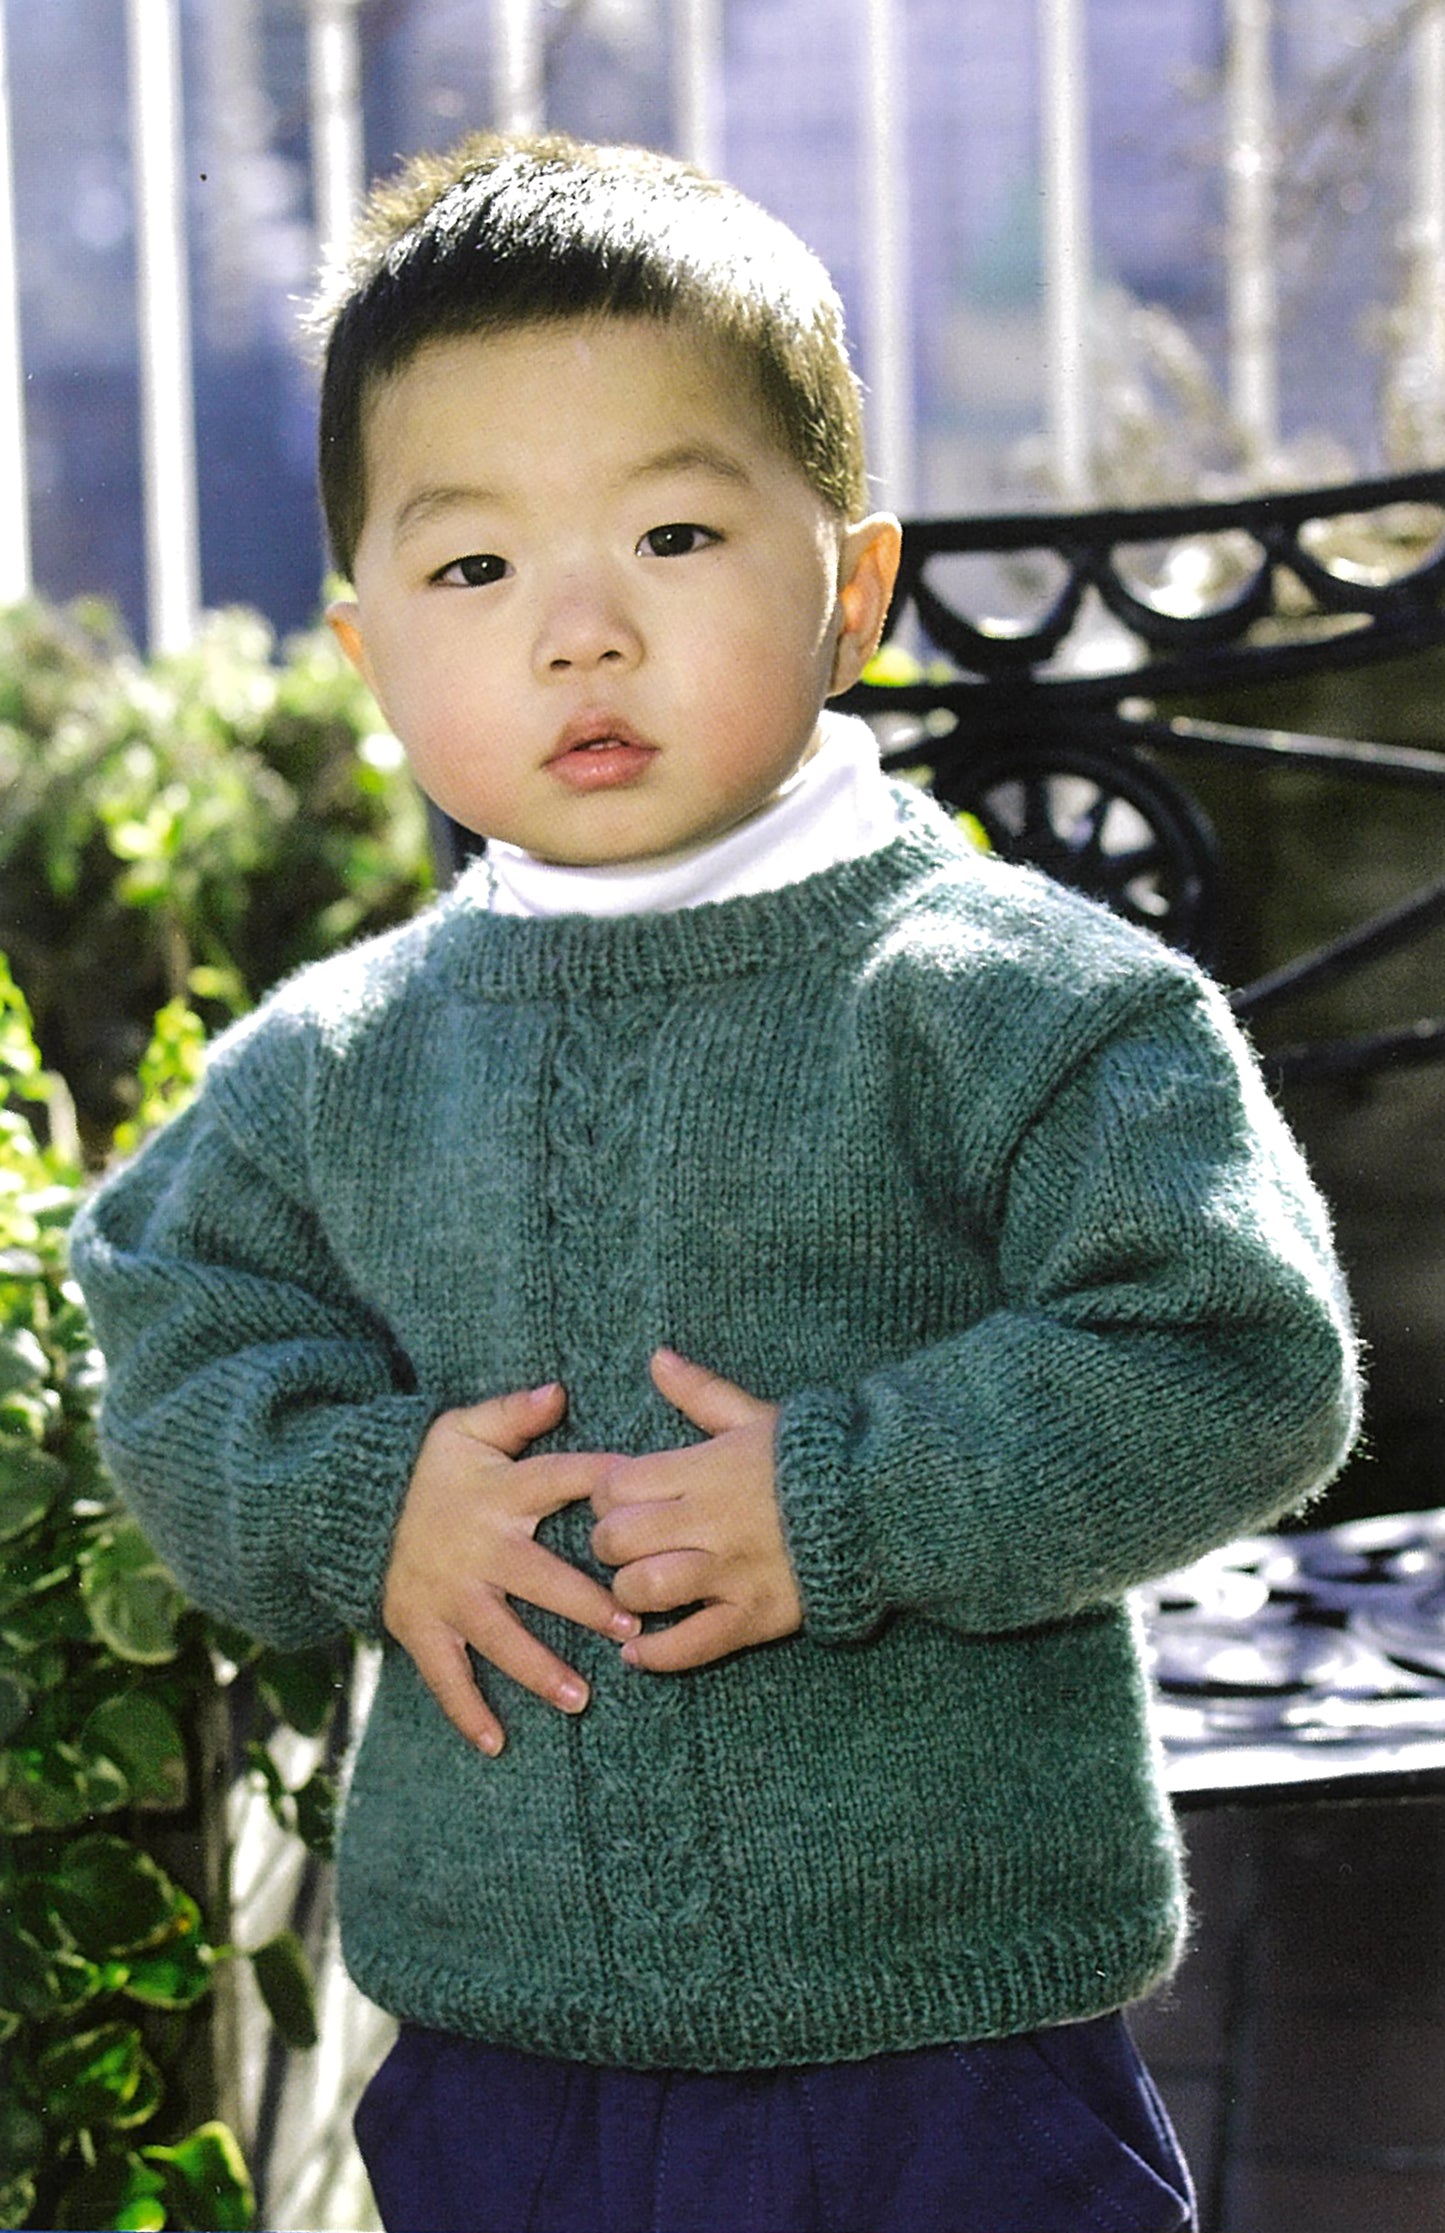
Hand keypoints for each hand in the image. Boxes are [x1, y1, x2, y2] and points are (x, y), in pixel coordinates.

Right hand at [383, 1381, 638, 1754]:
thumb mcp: (463, 1429)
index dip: (603, 1487)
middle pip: (539, 1578)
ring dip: (539, 1669)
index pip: (560, 1482)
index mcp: (499, 1492)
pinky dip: (467, 1711)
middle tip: (631, 1627)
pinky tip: (496, 1743)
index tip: (650, 1508)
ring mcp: (448, 1593)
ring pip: (500, 1636)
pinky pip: (445, 1676)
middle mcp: (478, 1546)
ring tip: (581, 1697)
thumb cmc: (428, 1470)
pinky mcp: (420, 1627)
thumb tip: (560, 1390)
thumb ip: (513, 1413)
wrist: (348, 1508)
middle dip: (586, 1604)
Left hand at [589, 1349, 801, 1672]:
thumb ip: (701, 1392)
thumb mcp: (756, 1417)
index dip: (606, 1494)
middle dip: (608, 1544)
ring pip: (645, 1589)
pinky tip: (637, 1651)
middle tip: (624, 1544)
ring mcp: (731, 1572)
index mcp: (706, 1470)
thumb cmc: (815, 1459)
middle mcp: (711, 1521)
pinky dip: (656, 1654)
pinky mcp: (754, 1616)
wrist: (882, 1506)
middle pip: (618, 1539)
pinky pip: (690, 1645)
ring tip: (637, 1587)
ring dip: (629, 1593)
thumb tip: (657, 1358)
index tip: (620, 1499)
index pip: (615, 1485)